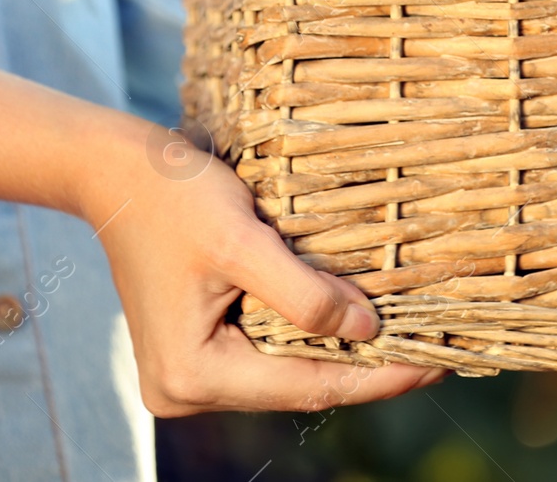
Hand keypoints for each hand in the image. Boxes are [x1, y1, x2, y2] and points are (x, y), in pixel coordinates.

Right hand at [0, 21, 443, 418]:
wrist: (114, 169)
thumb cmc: (173, 194)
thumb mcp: (243, 240)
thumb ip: (304, 294)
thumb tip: (369, 331)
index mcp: (193, 374)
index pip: (309, 386)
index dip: (381, 377)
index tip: (440, 364)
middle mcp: (185, 388)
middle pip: (299, 385)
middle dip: (368, 367)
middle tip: (442, 352)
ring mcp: (187, 373)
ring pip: (287, 370)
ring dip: (343, 351)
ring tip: (414, 336)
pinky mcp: (194, 348)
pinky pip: (268, 350)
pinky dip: (311, 334)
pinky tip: (357, 320)